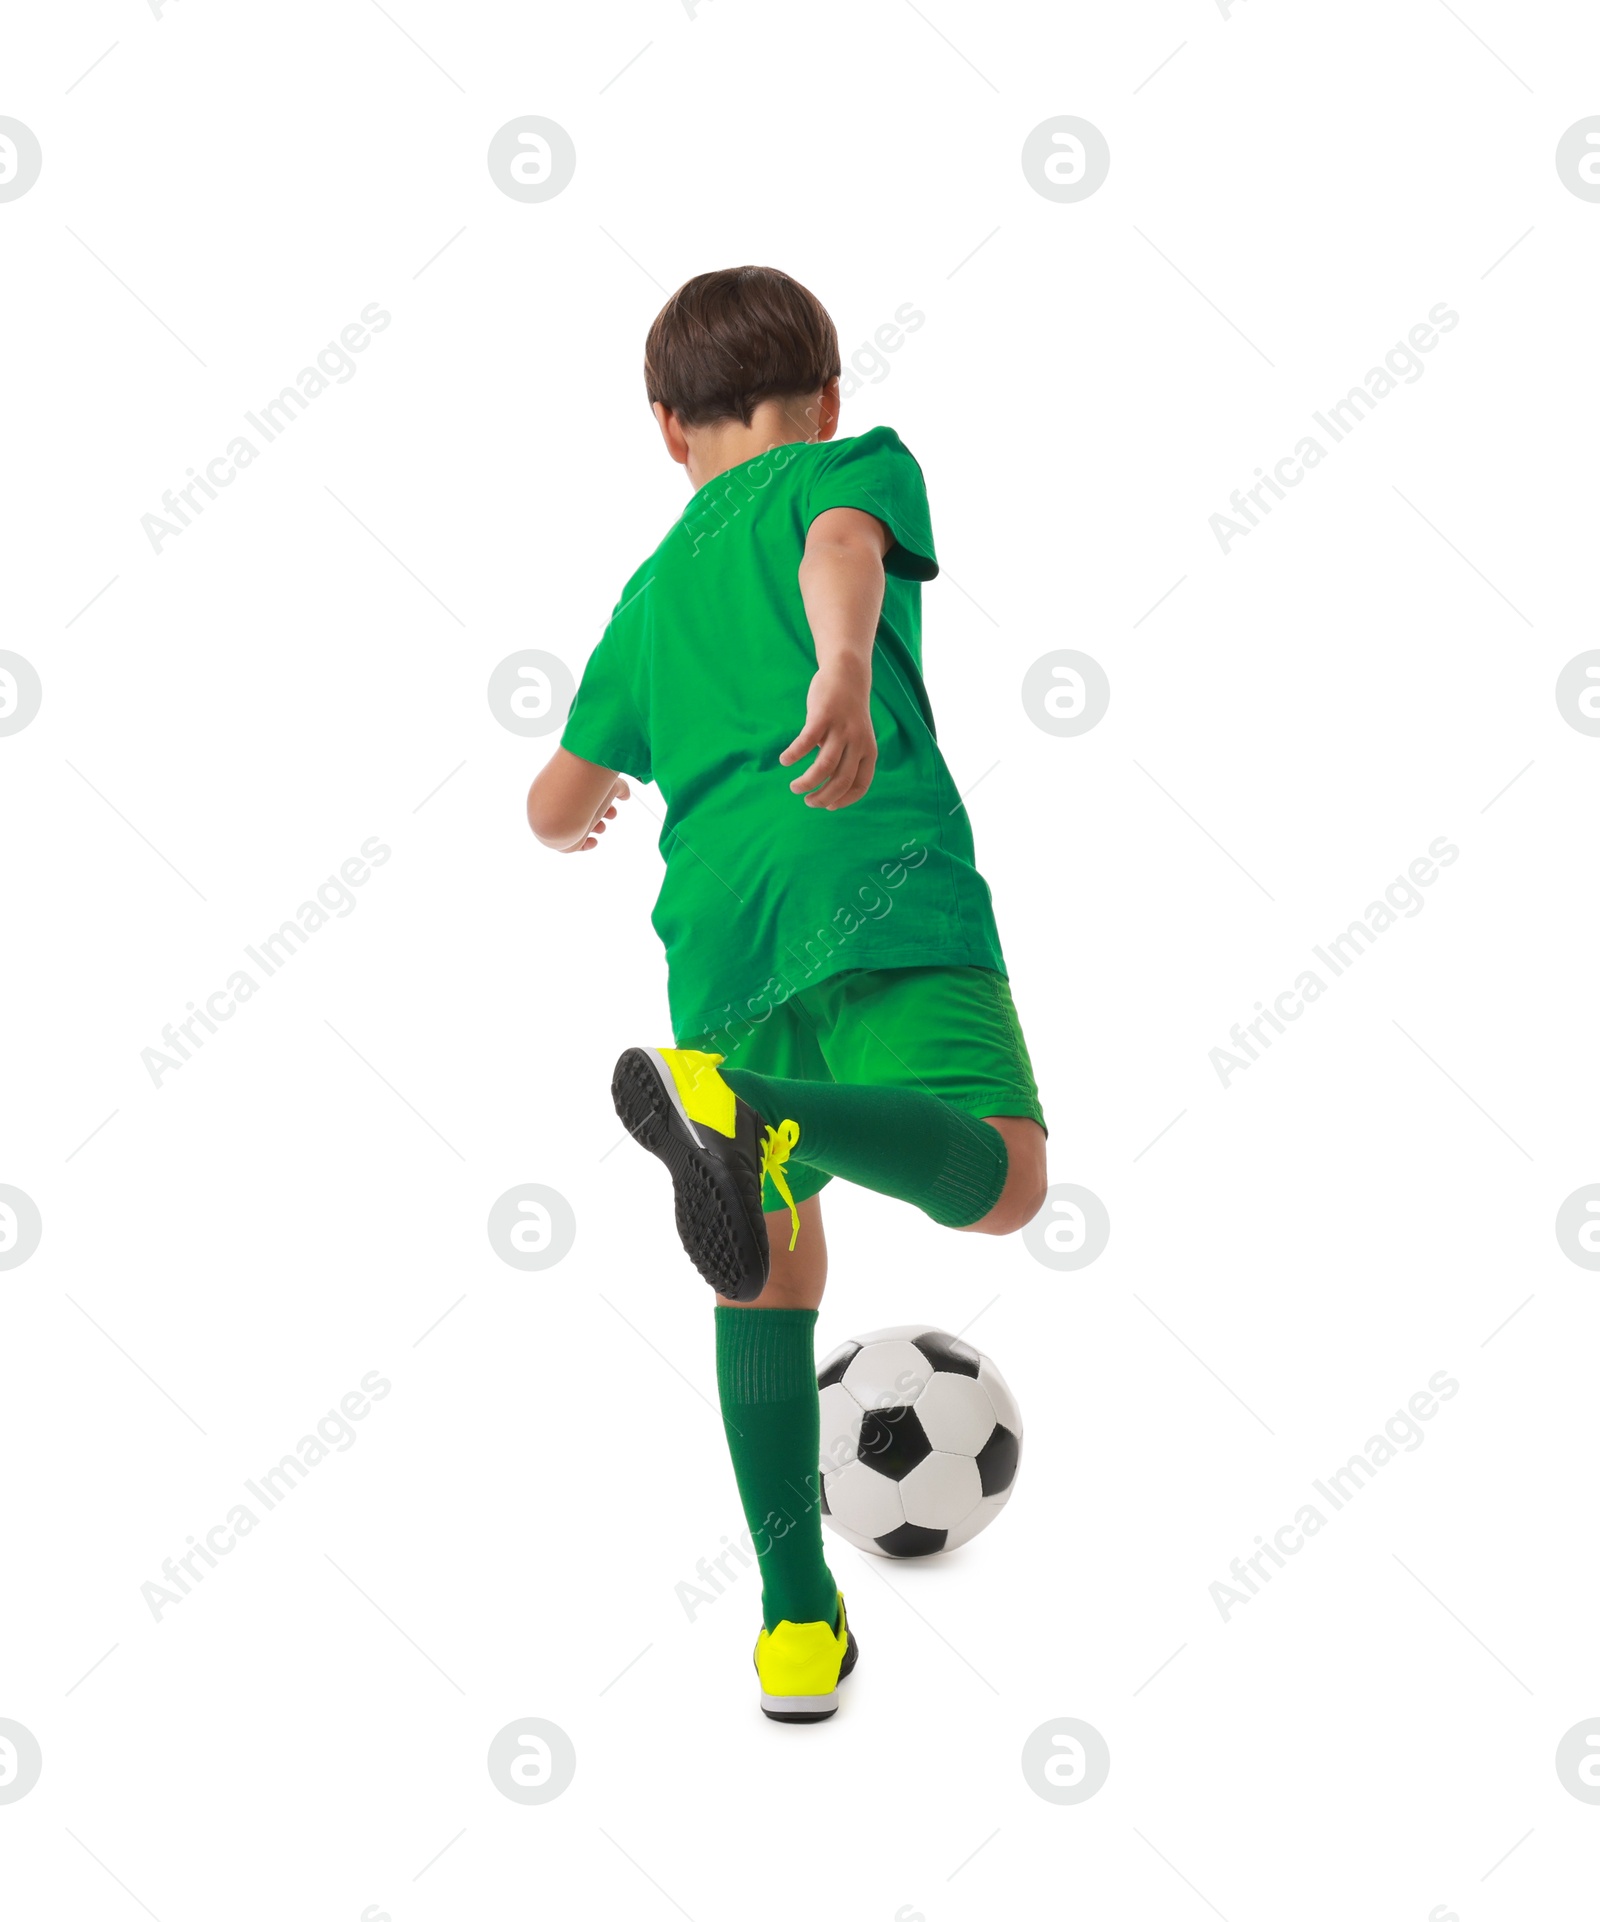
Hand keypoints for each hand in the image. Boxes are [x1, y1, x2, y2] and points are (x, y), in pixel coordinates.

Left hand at [566, 776, 629, 850]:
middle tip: (610, 814)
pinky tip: (593, 840)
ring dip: (599, 827)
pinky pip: (578, 845)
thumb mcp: (608, 786)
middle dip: (605, 812)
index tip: (614, 801)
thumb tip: (626, 796)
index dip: (608, 799)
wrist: (559, 813)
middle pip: (592, 810)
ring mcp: (571, 823)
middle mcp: (575, 807)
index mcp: (582, 792)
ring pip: (587, 827)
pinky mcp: (567, 840)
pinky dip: (588, 844)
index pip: (595, 795)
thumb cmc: (583, 795)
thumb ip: (621, 788)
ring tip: (599, 826)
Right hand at [779, 668, 876, 808]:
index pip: (859, 785)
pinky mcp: (824, 716)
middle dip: (823, 797)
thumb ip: (843, 761)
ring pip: (825, 766)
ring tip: (794, 787)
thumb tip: (825, 787)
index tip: (827, 806)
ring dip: (807, 782)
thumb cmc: (847, 713)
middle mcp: (858, 742)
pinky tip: (785, 761)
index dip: (843, 800)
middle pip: (841, 780)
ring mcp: (841, 729)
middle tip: (807, 801)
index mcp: (868, 751)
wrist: (847, 675)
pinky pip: (807, 741)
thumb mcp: (853, 739)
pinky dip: (794, 754)